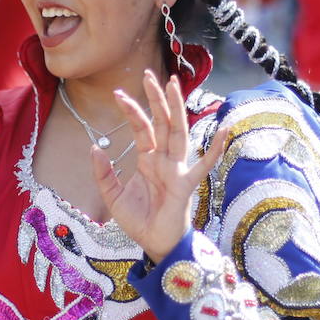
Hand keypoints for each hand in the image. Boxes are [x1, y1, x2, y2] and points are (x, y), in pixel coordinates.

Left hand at [91, 70, 230, 261]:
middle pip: (162, 122)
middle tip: (149, 73)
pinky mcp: (185, 183)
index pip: (142, 128)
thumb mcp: (113, 196)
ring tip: (174, 85)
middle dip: (156, 98)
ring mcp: (176, 169)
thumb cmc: (139, 220)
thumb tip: (95, 147)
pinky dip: (215, 148)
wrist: (154, 245)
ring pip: (178, 133)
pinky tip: (224, 129)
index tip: (118, 93)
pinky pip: (203, 164)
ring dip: (176, 109)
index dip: (132, 110)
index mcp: (148, 159)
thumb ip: (104, 173)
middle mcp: (164, 159)